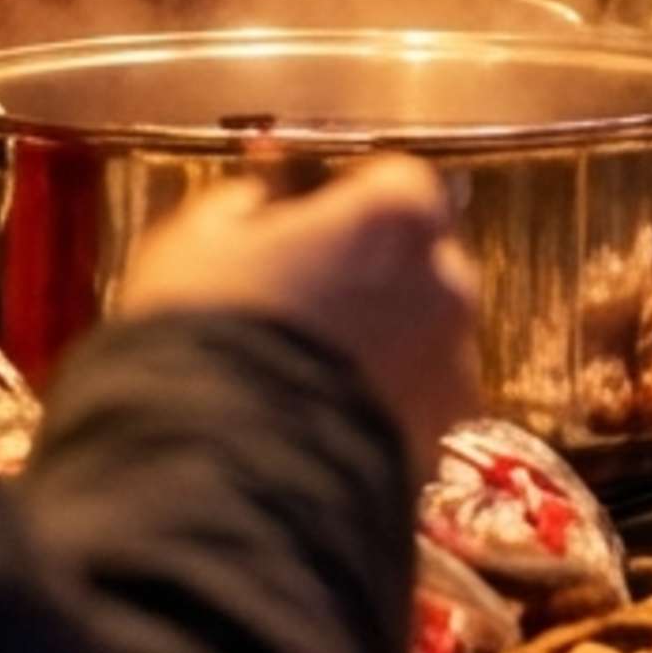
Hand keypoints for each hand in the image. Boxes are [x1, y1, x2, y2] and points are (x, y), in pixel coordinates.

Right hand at [119, 157, 481, 461]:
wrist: (221, 469)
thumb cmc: (206, 332)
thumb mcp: (196, 240)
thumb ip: (246, 202)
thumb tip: (266, 197)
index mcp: (397, 214)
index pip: (391, 183)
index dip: (344, 201)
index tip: (305, 222)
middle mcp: (449, 279)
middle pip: (421, 259)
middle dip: (373, 272)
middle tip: (306, 300)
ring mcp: (455, 361)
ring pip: (424, 334)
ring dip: (384, 340)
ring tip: (309, 370)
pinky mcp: (444, 432)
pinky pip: (417, 401)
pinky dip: (385, 401)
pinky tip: (325, 416)